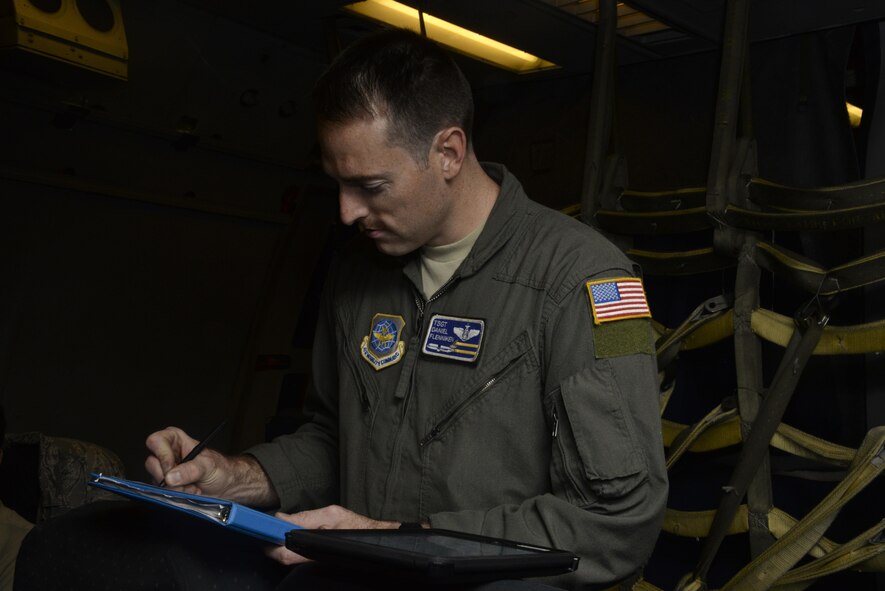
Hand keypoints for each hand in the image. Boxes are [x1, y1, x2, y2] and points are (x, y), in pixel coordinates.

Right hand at [144, 427, 277, 506]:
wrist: (225, 486)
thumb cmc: (220, 469)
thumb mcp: (208, 466)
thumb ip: (190, 469)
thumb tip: (171, 477)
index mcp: (176, 440)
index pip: (156, 441)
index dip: (162, 455)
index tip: (173, 467)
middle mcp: (167, 454)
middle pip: (152, 463)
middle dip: (169, 477)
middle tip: (186, 481)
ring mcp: (165, 471)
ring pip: (156, 480)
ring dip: (175, 488)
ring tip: (193, 487)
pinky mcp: (166, 485)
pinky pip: (162, 493)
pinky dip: (177, 495)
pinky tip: (189, 492)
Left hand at [265, 505, 399, 565]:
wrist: (375, 538)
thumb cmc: (356, 528)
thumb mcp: (331, 515)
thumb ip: (304, 518)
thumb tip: (280, 518)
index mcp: (313, 550)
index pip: (281, 555)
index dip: (268, 544)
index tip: (261, 531)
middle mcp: (311, 560)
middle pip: (282, 557)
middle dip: (273, 543)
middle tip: (270, 527)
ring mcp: (313, 561)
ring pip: (289, 556)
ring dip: (282, 543)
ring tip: (282, 527)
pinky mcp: (316, 559)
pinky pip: (298, 554)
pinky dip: (292, 544)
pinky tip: (295, 534)